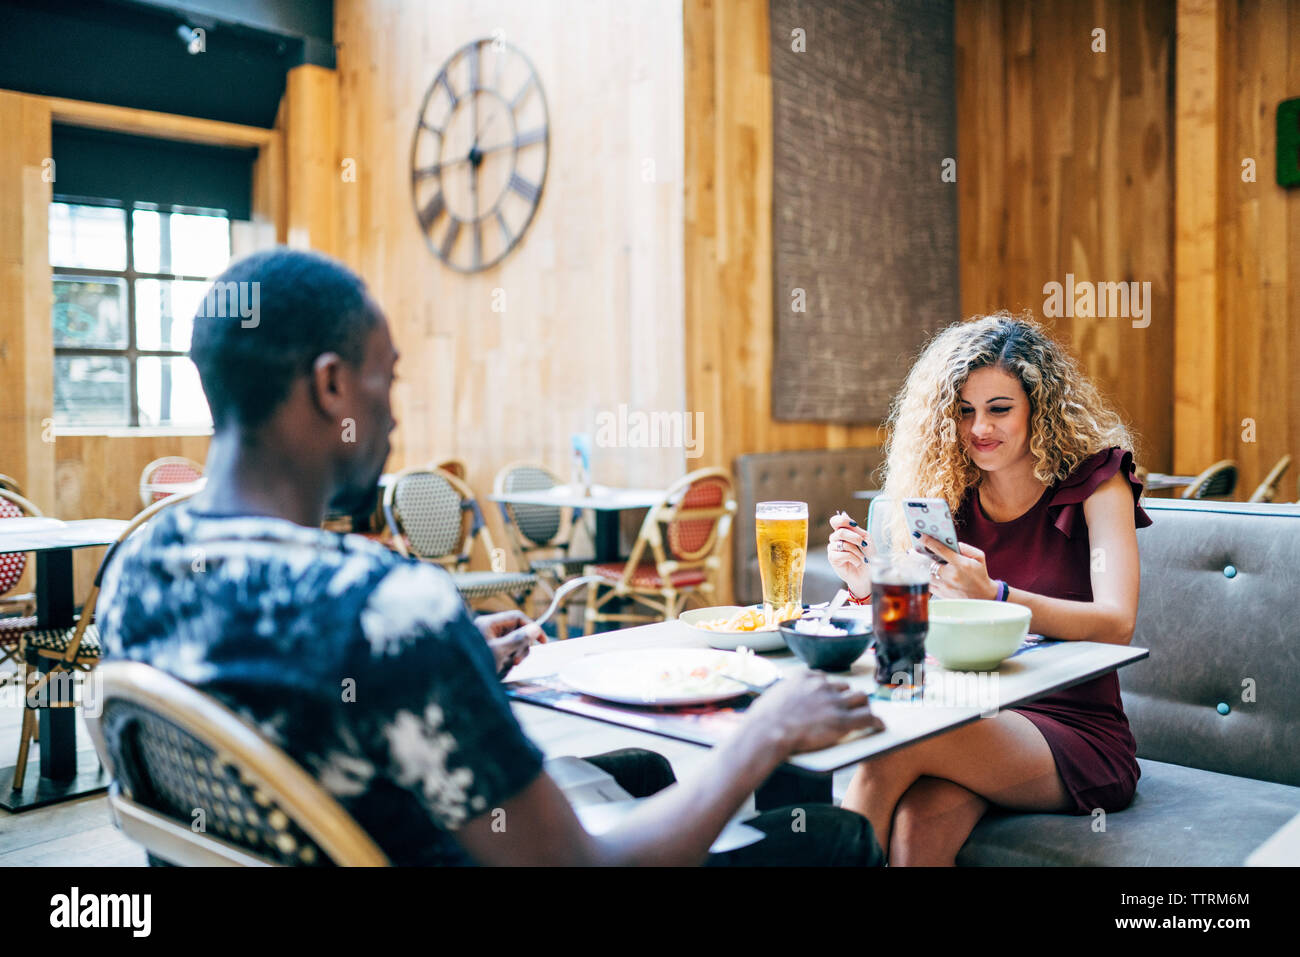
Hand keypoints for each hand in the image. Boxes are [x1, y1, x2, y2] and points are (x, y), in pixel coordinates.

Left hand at [475, 610, 545, 675]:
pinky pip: (505, 651)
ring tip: (509, 665)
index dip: (532, 627)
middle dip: (521, 646)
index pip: (517, 618)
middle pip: (516, 631)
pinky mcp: (488, 650)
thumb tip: (535, 628)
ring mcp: (488, 640)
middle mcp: (488, 629)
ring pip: (512, 642)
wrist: (454, 681)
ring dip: (515, 654)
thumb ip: (518, 639)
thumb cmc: (474, 664)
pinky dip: (508, 659)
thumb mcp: (499, 652)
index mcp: (489, 623)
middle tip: (517, 661)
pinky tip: (502, 667)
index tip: (542, 641)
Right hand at [745, 671, 882, 753]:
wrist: (768, 730)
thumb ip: (783, 694)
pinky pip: (868, 717)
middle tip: (847, 707)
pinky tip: (880, 726)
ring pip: (861, 697)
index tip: (829, 696)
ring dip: (863, 706)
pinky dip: (876, 722)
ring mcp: (834, 703)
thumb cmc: (763, 718)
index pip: (824, 678)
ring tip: (865, 714)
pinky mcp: (842, 721)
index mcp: (804, 677)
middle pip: (845, 687)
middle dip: (846, 697)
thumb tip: (780, 699)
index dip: (828, 689)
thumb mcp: (772, 696)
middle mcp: (822, 686)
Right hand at [827, 512, 872, 598]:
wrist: (869, 573)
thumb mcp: (865, 538)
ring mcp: (832, 549)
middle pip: (840, 532)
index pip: (835, 521)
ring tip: (861, 557)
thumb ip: (854, 528)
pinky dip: (854, 558)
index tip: (854, 524)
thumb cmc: (868, 555)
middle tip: (864, 545)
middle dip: (855, 538)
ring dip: (857, 551)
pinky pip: (843, 554)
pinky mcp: (832, 559)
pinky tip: (857, 563)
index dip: (842, 520)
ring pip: (843, 544)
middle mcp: (835, 539)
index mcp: (843, 532)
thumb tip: (844, 514)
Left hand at [919, 536, 996, 599]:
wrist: (983, 596)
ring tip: (913, 560)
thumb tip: (949, 542)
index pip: (940, 550)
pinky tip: (921, 571)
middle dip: (916, 555)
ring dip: (917, 566)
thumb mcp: (979, 557)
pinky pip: (927, 583)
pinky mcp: (941, 594)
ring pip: (924, 574)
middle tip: (911, 550)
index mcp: (960, 564)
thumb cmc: (980, 573)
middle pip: (927, 563)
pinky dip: (922, 577)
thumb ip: (965, 547)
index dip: (927, 541)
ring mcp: (945, 586)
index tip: (918, 535)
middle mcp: (951, 575)